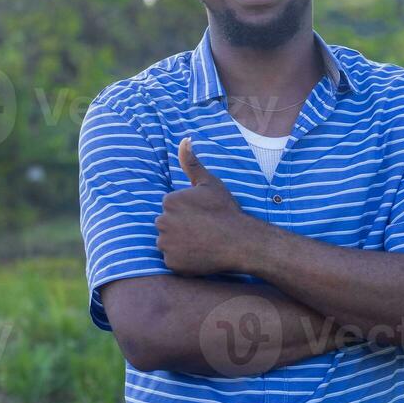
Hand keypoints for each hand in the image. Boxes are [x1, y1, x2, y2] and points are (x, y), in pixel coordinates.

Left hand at [155, 137, 264, 275]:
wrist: (241, 242)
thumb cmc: (226, 211)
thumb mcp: (210, 183)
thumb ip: (192, 162)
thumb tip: (184, 139)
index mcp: (169, 201)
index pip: (171, 208)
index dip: (188, 212)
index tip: (203, 216)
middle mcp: (162, 222)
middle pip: (166, 225)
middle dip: (180, 227)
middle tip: (203, 230)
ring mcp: (166, 244)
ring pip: (167, 243)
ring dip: (180, 244)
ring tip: (202, 242)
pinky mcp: (172, 263)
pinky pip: (172, 260)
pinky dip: (183, 260)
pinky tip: (200, 254)